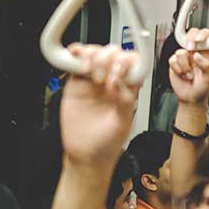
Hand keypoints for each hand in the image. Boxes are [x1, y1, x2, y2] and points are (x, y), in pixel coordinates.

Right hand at [60, 44, 140, 167]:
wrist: (85, 155)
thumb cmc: (108, 143)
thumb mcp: (123, 123)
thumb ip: (125, 101)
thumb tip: (120, 82)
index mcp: (129, 88)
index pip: (133, 63)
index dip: (127, 60)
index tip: (121, 69)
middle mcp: (112, 81)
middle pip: (113, 53)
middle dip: (109, 58)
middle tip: (103, 78)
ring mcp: (93, 80)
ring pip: (95, 53)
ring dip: (93, 55)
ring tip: (92, 74)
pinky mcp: (76, 83)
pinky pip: (75, 61)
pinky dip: (75, 54)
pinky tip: (77, 60)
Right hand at [169, 28, 208, 104]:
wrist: (191, 97)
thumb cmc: (203, 87)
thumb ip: (206, 66)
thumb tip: (197, 56)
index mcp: (208, 53)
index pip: (207, 36)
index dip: (203, 34)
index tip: (200, 39)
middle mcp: (196, 52)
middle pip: (191, 35)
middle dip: (190, 40)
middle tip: (191, 49)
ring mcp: (185, 56)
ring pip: (180, 51)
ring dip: (185, 65)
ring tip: (189, 74)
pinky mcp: (175, 62)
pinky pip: (173, 59)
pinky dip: (177, 68)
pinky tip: (182, 74)